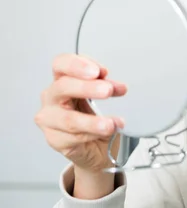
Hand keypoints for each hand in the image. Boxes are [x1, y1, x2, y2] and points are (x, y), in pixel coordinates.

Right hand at [35, 54, 126, 174]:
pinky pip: (74, 138)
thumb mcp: (103, 95)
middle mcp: (51, 97)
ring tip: (111, 124)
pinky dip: (93, 135)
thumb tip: (117, 86)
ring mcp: (49, 119)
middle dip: (87, 88)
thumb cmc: (94, 114)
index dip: (76, 65)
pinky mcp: (54, 140)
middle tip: (107, 90)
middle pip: (63, 87)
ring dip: (93, 121)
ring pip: (69, 119)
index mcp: (62, 79)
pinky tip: (106, 133)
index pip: (61, 64)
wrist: (97, 143)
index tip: (97, 71)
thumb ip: (108, 86)